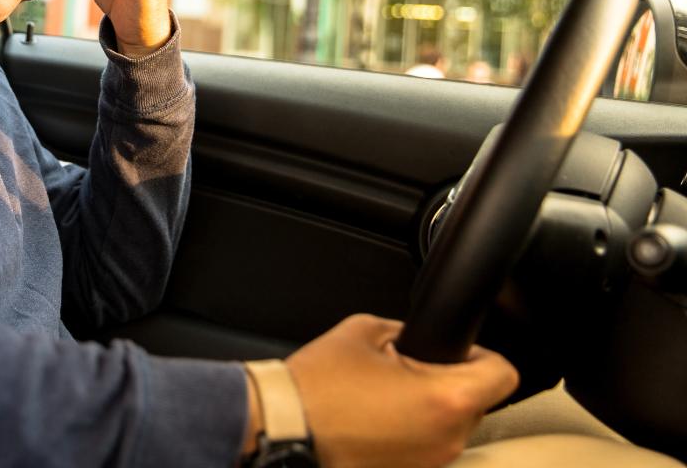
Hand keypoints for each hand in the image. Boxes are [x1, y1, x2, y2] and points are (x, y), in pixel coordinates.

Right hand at [286, 314, 518, 467]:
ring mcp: (428, 465)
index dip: (481, 354)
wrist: (282, 427)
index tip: (457, 350)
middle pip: (477, 403)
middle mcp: (447, 440)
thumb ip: (404, 330)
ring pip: (450, 427)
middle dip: (449, 382)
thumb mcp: (364, 331)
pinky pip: (424, 447)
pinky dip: (409, 432)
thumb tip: (418, 338)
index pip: (503, 374)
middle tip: (408, 369)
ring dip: (429, 409)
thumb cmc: (318, 386)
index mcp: (445, 400)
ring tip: (386, 396)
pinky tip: (375, 420)